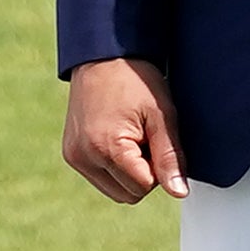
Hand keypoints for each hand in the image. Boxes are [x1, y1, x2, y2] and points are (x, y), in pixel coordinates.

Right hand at [63, 57, 185, 204]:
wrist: (102, 55)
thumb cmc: (135, 79)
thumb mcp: (162, 116)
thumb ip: (170, 157)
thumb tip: (178, 193)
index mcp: (106, 148)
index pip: (144, 186)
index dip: (158, 166)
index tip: (154, 136)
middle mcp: (84, 157)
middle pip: (129, 195)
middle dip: (143, 174)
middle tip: (144, 138)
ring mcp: (74, 157)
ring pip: (115, 191)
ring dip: (128, 173)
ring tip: (130, 138)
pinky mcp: (70, 154)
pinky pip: (100, 178)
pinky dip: (114, 167)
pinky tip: (116, 139)